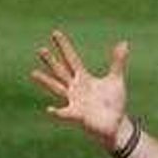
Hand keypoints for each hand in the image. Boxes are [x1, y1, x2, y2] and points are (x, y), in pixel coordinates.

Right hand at [30, 30, 129, 147]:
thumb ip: (117, 62)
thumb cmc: (114, 103)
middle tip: (41, 49)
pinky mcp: (78, 116)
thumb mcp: (115, 79)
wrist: (116, 125)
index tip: (55, 32)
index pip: (71, 58)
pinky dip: (58, 113)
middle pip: (61, 71)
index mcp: (83, 78)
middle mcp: (75, 88)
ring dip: (46, 82)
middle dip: (51, 61)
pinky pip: (66, 114)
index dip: (64, 46)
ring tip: (33, 73)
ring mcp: (74, 101)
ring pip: (57, 89)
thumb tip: (124, 42)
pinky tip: (50, 110)